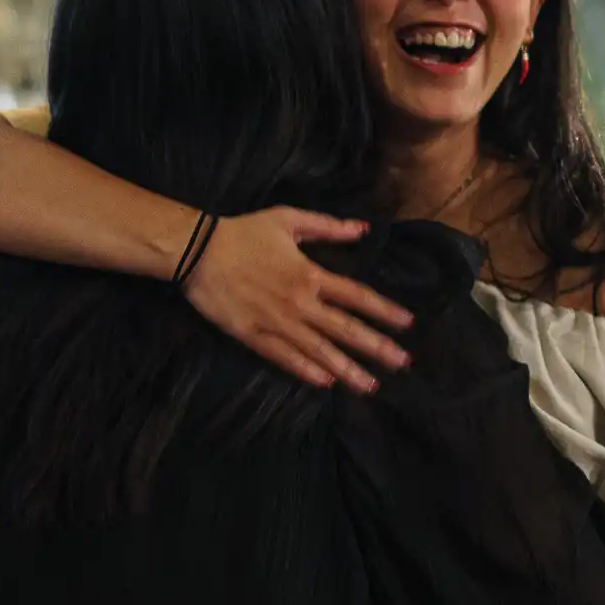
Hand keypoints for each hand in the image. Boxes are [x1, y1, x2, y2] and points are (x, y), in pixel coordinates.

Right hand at [184, 208, 413, 394]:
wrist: (197, 251)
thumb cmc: (243, 232)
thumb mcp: (288, 219)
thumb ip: (328, 226)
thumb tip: (363, 229)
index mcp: (310, 274)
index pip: (357, 296)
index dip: (384, 311)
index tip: (407, 324)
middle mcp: (300, 303)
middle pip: (345, 330)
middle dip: (376, 348)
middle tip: (402, 363)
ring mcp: (277, 323)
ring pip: (319, 351)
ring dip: (347, 369)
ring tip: (370, 385)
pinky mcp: (253, 336)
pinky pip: (284, 358)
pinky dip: (306, 372)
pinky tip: (326, 384)